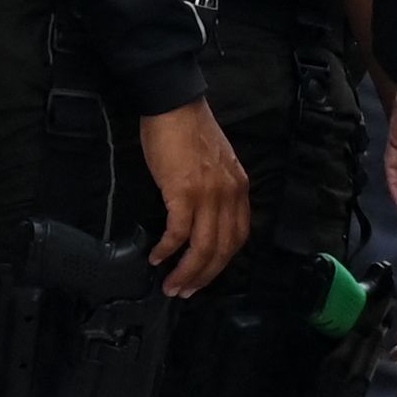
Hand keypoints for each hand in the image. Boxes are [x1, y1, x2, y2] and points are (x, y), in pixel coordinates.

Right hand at [138, 99, 255, 294]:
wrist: (173, 105)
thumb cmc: (189, 132)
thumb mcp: (216, 165)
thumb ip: (217, 191)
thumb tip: (203, 219)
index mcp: (240, 188)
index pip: (239, 236)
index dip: (223, 262)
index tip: (206, 276)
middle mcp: (229, 194)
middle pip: (223, 248)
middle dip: (204, 276)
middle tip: (185, 292)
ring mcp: (208, 194)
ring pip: (203, 247)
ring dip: (187, 272)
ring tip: (172, 286)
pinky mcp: (183, 192)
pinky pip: (179, 231)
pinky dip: (169, 249)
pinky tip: (157, 257)